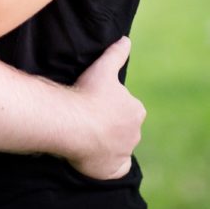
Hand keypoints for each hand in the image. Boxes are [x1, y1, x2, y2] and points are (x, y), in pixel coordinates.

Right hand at [67, 37, 145, 179]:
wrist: (74, 122)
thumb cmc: (88, 94)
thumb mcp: (103, 68)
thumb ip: (116, 54)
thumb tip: (127, 39)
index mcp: (136, 110)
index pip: (127, 108)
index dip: (112, 105)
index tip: (97, 103)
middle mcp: (135, 132)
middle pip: (124, 127)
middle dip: (111, 124)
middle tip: (90, 118)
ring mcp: (124, 152)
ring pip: (119, 146)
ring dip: (107, 142)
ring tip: (87, 134)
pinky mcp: (114, 169)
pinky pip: (117, 168)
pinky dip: (111, 164)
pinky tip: (98, 157)